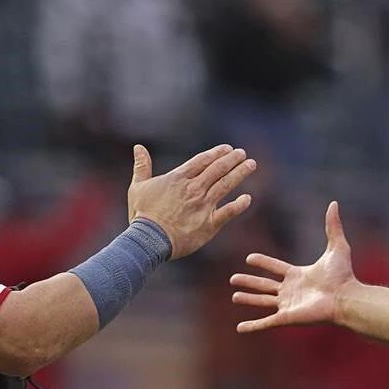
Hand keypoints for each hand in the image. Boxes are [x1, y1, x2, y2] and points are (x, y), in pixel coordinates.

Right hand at [127, 144, 254, 259]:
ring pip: (226, 185)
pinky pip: (229, 212)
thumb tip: (138, 147)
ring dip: (240, 173)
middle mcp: (194, 189)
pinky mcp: (209, 224)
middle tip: (242, 154)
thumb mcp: (138, 187)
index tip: (227, 149)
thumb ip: (141, 166)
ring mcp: (203, 205)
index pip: (202, 160)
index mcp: (178, 179)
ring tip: (251, 165)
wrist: (149, 240)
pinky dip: (239, 205)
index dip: (216, 153)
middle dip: (232, 159)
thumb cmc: (142, 215)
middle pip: (218, 169)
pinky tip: (248, 198)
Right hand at [230, 201, 355, 331]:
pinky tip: (240, 328)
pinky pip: (265, 322)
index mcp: (298, 275)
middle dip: (249, 282)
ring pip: (262, 302)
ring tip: (234, 296)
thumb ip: (333, 226)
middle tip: (233, 279)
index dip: (263, 263)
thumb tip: (334, 203)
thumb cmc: (343, 275)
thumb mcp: (337, 246)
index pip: (275, 268)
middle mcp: (291, 291)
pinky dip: (252, 326)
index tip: (249, 258)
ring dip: (248, 299)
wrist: (345, 297)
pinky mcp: (286, 318)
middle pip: (265, 285)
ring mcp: (287, 305)